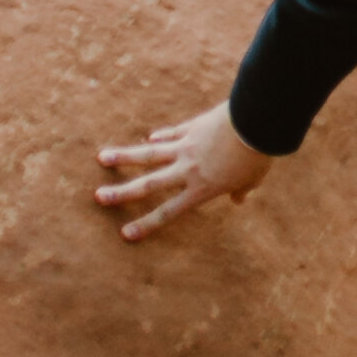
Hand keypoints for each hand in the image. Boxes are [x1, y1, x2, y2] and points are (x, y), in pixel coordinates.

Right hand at [95, 103, 272, 241]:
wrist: (256, 122)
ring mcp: (186, 146)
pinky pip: (172, 133)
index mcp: (202, 188)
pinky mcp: (192, 127)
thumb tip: (238, 201)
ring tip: (102, 157)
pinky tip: (149, 137)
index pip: (169, 211)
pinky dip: (160, 136)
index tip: (125, 234)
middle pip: (149, 184)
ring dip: (124, 156)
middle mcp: (187, 170)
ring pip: (149, 154)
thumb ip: (242, 191)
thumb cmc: (257, 155)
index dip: (146, 224)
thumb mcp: (252, 180)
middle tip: (99, 197)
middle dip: (122, 192)